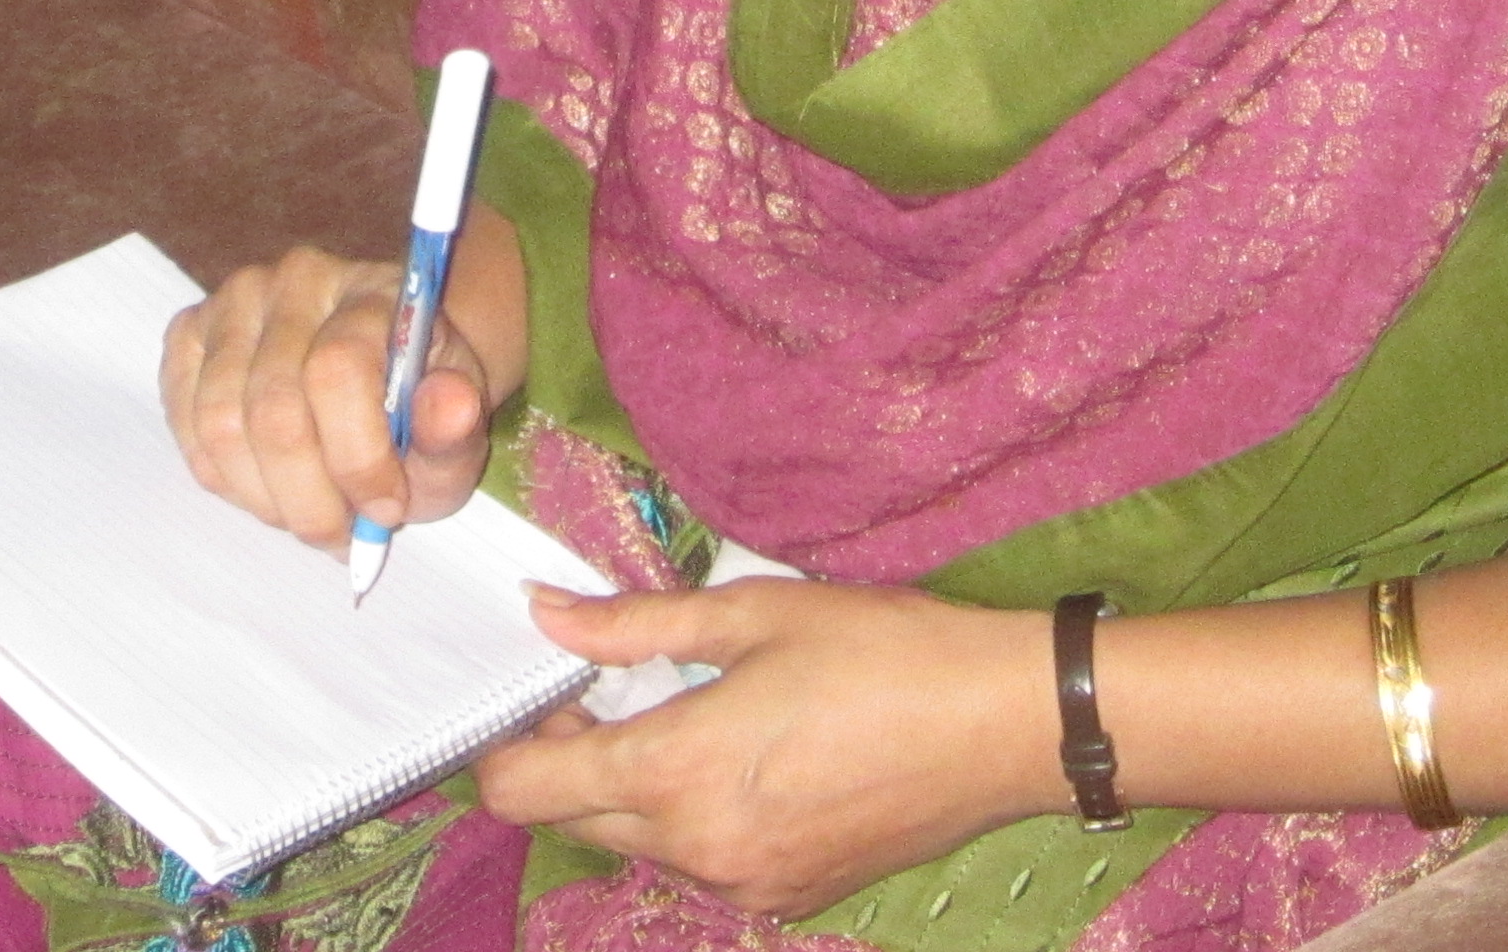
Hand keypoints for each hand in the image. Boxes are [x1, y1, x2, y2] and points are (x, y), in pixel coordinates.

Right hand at [159, 244, 497, 550]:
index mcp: (373, 291)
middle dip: (308, 499)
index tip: (386, 510)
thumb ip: (455, 426)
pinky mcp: (190, 332)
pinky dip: (225, 478)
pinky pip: (186, 425)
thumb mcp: (455, 428)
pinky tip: (268, 485)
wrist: (377, 370)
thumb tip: (451, 407)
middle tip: (339, 532)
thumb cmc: (415, 404)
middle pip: (273, 412)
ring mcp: (234, 302)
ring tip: (306, 511)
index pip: (338, 370)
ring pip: (221, 426)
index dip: (357, 459)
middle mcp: (295, 280)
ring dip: (265, 498)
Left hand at [474, 580, 1063, 923]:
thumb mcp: (750, 615)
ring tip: (683, 714)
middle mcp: (699, 849)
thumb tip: (543, 612)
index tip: (535, 692)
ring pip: (639, 843)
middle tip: (605, 689)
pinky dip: (693, 818)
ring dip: (632, 789)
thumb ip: (632, 622)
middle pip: (573, 821)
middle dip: (567, 761)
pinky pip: (702, 862)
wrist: (1002, 726)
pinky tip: (741, 757)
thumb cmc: (881, 652)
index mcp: (677, 774)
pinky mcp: (788, 897)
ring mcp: (746, 886)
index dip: (505, 745)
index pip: (526, 791)